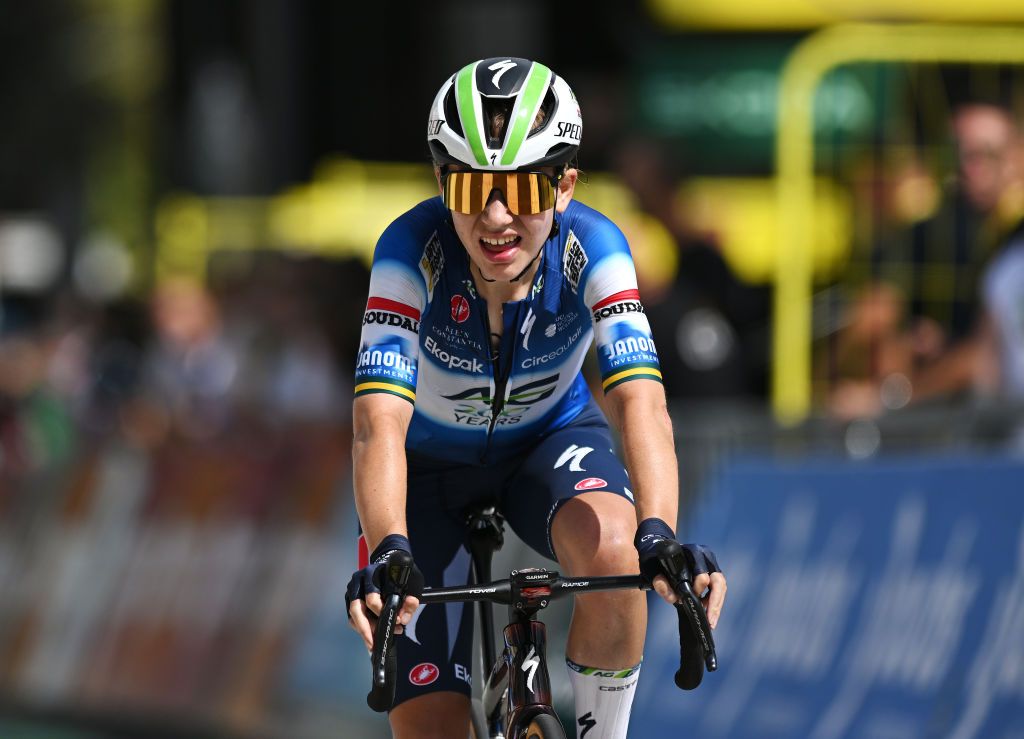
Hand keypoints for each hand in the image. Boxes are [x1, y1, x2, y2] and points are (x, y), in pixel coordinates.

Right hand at [346, 535, 423, 650]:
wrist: (390, 559)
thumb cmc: (402, 573)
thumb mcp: (413, 580)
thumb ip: (412, 598)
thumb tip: (404, 618)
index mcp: (373, 574)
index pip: (372, 597)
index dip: (383, 613)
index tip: (398, 623)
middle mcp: (359, 580)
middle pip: (357, 608)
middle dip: (366, 628)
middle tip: (374, 644)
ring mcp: (353, 588)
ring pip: (353, 615)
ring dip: (364, 631)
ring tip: (376, 642)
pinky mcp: (351, 597)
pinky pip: (353, 617)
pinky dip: (362, 628)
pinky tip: (374, 635)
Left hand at [634, 518, 726, 628]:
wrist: (659, 552)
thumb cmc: (657, 560)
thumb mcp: (652, 569)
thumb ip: (658, 582)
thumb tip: (664, 588)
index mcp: (693, 552)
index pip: (702, 572)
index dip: (699, 587)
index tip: (694, 599)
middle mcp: (705, 557)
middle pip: (718, 581)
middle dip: (714, 602)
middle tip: (709, 620)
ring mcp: (710, 565)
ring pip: (721, 587)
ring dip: (716, 605)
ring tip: (711, 622)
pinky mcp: (711, 573)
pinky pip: (718, 590)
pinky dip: (714, 603)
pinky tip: (709, 615)